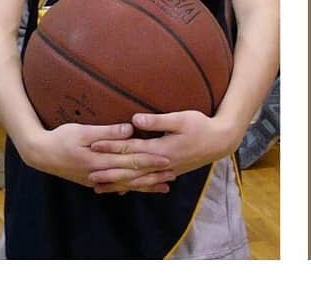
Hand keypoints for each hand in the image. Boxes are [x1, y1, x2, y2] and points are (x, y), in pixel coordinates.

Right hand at [29, 121, 172, 192]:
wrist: (40, 154)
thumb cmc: (61, 137)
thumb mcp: (82, 130)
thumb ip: (107, 132)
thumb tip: (130, 130)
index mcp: (100, 160)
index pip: (131, 161)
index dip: (150, 161)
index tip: (167, 160)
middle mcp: (101, 173)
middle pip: (132, 176)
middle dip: (153, 175)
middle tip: (172, 175)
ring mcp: (96, 180)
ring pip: (126, 184)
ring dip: (145, 185)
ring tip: (163, 186)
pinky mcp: (92, 181)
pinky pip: (115, 187)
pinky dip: (129, 188)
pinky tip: (137, 189)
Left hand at [88, 111, 229, 193]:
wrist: (220, 142)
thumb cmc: (201, 125)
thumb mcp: (181, 119)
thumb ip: (157, 121)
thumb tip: (134, 121)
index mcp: (161, 149)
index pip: (130, 149)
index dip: (112, 146)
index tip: (94, 145)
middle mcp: (160, 164)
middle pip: (130, 169)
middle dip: (109, 172)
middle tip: (90, 174)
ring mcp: (165, 171)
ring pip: (137, 180)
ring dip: (118, 184)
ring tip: (100, 187)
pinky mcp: (170, 172)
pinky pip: (147, 183)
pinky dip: (134, 187)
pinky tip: (124, 190)